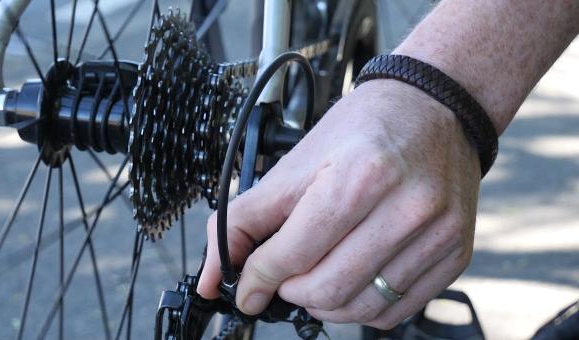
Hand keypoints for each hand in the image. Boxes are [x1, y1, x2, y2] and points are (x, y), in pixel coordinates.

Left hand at [196, 79, 480, 328]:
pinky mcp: (456, 254)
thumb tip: (213, 277)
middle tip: (282, 278)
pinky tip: (352, 278)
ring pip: (361, 308)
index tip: (246, 290)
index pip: (293, 253)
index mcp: (360, 177)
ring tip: (314, 278)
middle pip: (327, 288)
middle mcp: (406, 208)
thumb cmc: (364, 129)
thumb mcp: (296, 162)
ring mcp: (438, 234)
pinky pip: (396, 311)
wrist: (434, 110)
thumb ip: (245, 219)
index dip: (257, 279)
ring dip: (323, 304)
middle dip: (289, 293)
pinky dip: (361, 306)